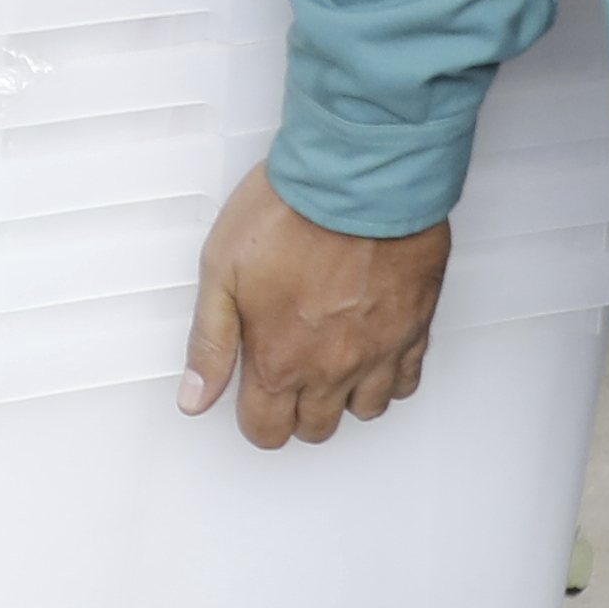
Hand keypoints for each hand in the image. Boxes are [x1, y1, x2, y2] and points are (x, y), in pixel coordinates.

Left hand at [180, 166, 455, 448]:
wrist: (357, 177)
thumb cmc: (292, 212)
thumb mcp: (220, 271)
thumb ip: (209, 342)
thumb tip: (195, 397)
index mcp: (279, 359)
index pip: (266, 430)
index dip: (256, 419)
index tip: (253, 400)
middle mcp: (332, 367)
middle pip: (316, 427)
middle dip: (298, 412)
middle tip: (289, 378)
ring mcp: (377, 350)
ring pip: (365, 409)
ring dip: (345, 397)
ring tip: (330, 366)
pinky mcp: (413, 327)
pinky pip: (407, 380)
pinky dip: (389, 376)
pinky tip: (374, 353)